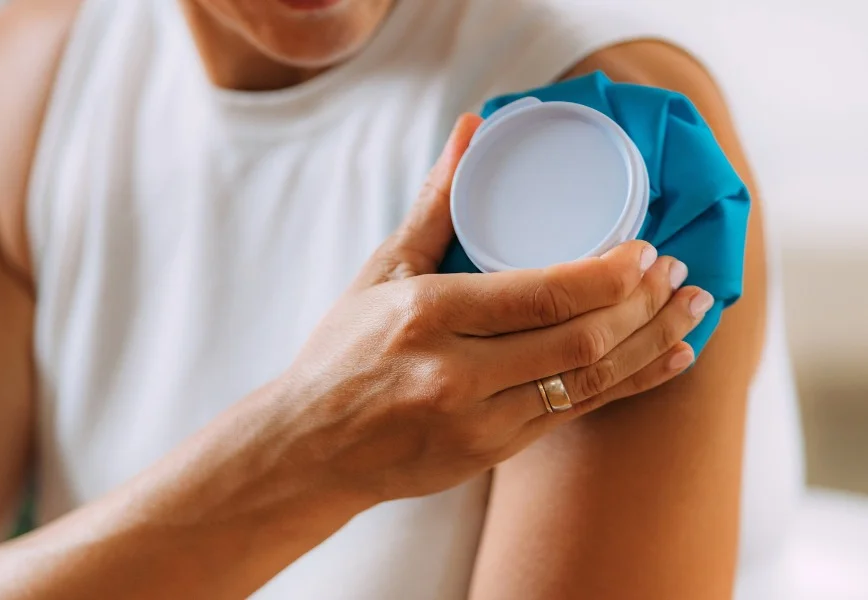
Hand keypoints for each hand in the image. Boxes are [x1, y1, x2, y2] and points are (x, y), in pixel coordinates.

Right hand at [274, 114, 711, 502]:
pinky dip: (629, 384)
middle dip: (644, 304)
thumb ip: (435, 204)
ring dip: (651, 343)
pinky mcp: (494, 452)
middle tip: (680, 273)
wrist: (313, 447)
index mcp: (429, 316)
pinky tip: (667, 361)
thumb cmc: (343, 354)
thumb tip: (470, 131)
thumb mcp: (383, 272)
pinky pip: (577, 415)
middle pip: (579, 340)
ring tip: (693, 311)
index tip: (647, 250)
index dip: (608, 274)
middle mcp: (457, 374)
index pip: (542, 295)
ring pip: (589, 382)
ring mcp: (479, 422)